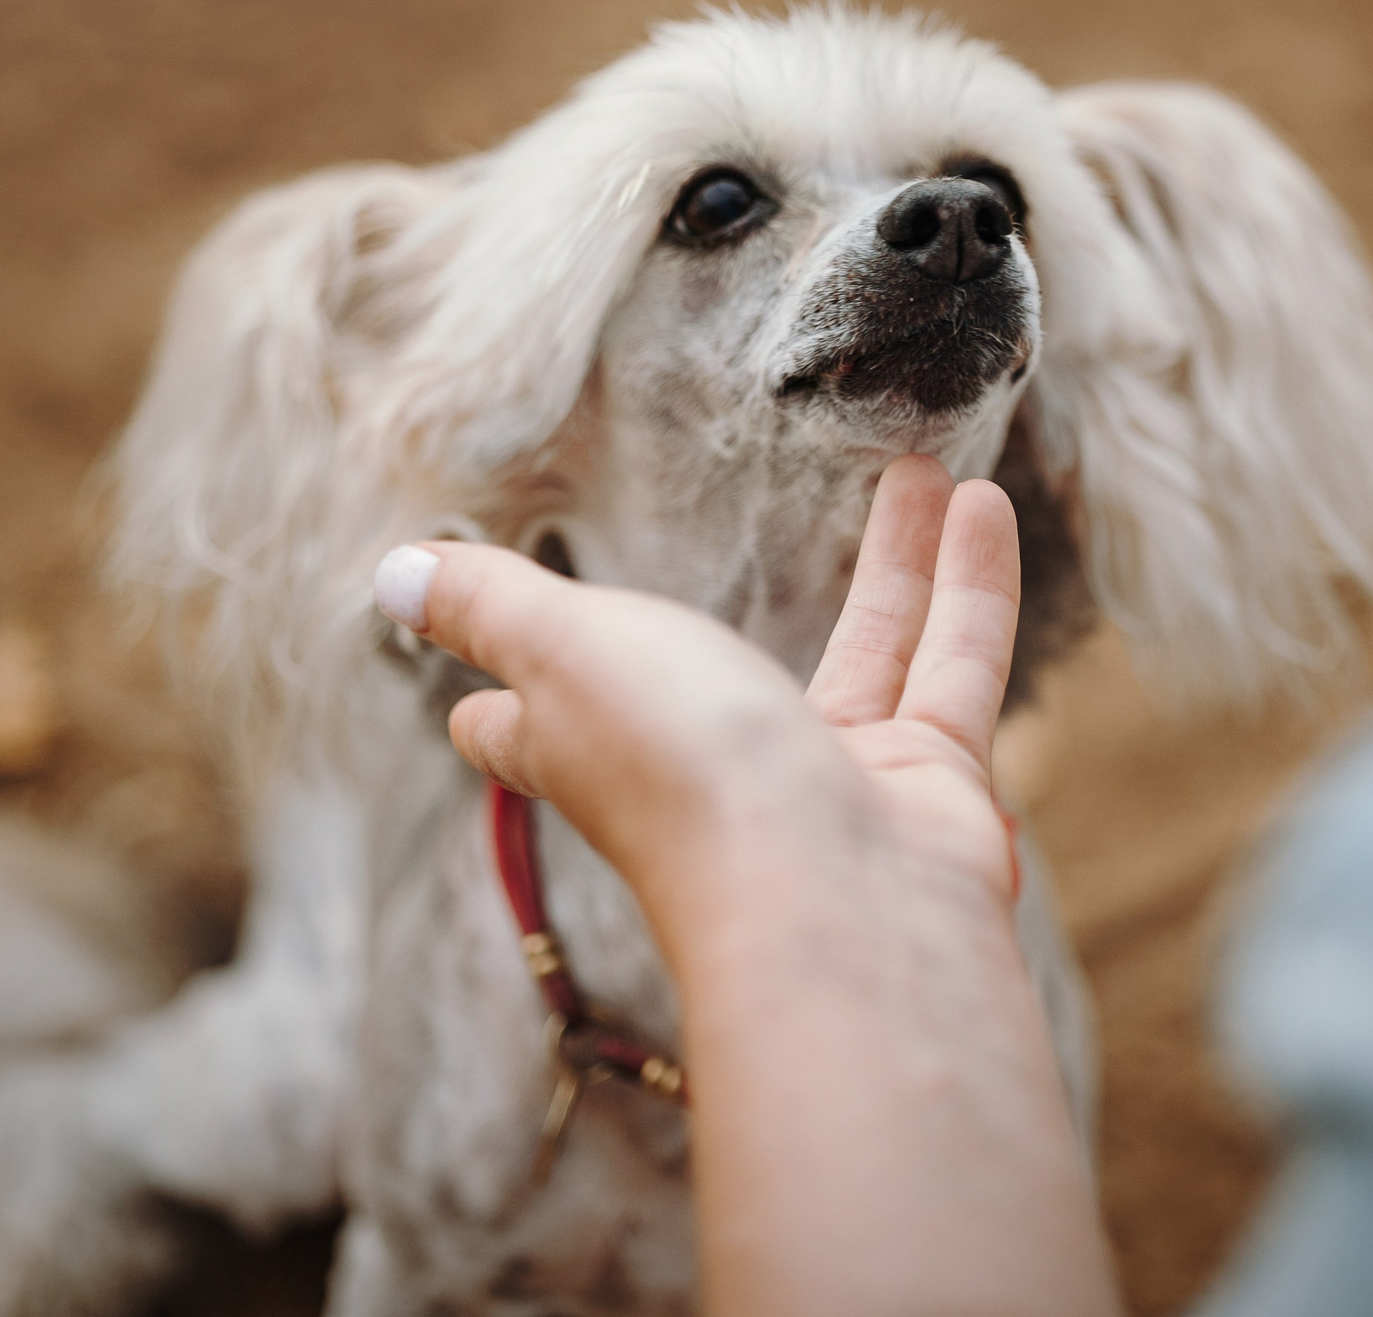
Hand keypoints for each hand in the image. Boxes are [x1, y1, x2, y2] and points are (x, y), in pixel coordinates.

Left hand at [371, 454, 1022, 915]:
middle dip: (740, 591)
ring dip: (896, 562)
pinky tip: (982, 506)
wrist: (836, 903)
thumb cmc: (683, 773)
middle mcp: (709, 767)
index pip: (531, 725)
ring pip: (866, 651)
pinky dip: (969, 588)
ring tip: (929, 469)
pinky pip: (948, 667)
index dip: (506, 695)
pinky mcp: (920, 780)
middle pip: (714, 675)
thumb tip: (390, 576)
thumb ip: (491, 605)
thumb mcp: (562, 652)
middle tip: (768, 508)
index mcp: (598, 746)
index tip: (486, 681)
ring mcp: (825, 779)